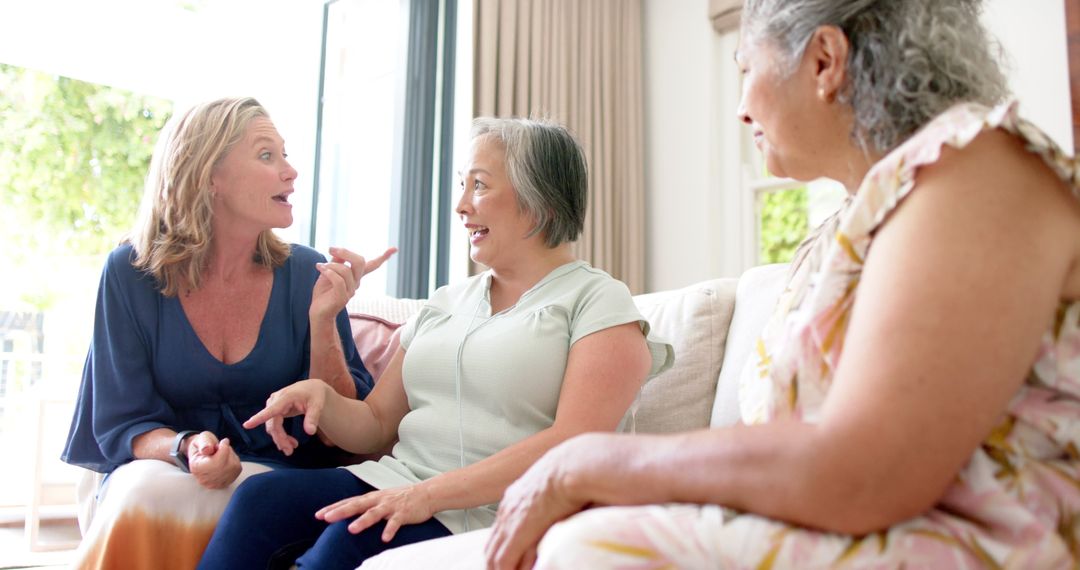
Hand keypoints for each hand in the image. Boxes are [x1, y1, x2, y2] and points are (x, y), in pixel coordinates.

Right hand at [187, 431, 241, 488]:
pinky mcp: (224, 484)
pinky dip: (235, 461)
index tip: (224, 441)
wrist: (204, 453)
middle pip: (227, 465)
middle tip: (222, 447)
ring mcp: (214, 484)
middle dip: (228, 452)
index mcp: (197, 468)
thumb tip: (207, 449)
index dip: (224, 447)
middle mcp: (205, 479)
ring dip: (232, 456)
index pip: (217, 461)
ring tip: (223, 453)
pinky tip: (226, 459)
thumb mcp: (202, 439)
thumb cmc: (204, 444)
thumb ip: (204, 443)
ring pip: (234, 467)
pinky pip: (237, 469)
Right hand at [244, 379, 328, 455]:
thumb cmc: (314, 395)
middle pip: (272, 423)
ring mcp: (273, 405)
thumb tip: (310, 432)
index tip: (247, 425)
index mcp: (285, 397)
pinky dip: (280, 435)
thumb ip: (313, 418)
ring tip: (291, 449)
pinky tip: (288, 443)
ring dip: (280, 439)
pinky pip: (274, 425)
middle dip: (280, 438)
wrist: (311, 388)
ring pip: (271, 427)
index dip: (259, 418)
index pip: (271, 410)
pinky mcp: (274, 410)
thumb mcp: (317, 405)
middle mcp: (275, 400)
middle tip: (289, 451)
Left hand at [309, 246, 396, 321]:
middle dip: (346, 252)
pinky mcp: (343, 298)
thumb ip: (336, 262)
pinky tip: (320, 269)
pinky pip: (338, 281)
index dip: (384, 257)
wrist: (318, 313)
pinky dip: (328, 272)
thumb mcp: (329, 272)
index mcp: (355, 277)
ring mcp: (351, 291)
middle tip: (331, 249)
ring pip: (345, 270)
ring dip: (330, 265)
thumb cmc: (323, 293)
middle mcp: (356, 283)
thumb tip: (340, 251)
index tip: (394, 249)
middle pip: (360, 262)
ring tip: (320, 267)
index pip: (372, 266)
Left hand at [316, 483, 435, 541]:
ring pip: (374, 513)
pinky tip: (384, 539)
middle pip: (357, 505)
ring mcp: (391, 506)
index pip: (349, 501)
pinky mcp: (403, 513)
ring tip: (351, 530)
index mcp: (372, 498)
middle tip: (325, 518)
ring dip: (363, 521)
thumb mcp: (381, 500)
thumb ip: (367, 506)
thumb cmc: (401, 498)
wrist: (426, 493)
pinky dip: (390, 530)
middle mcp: (379, 500)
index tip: (318, 515)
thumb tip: (349, 514)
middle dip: (341, 511)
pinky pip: (395, 523)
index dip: (334, 507)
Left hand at [485, 438, 594, 569]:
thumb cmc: (575, 473)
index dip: (503, 547)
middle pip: (492, 544)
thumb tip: (559, 522)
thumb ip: (551, 505)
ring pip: (493, 556)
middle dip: (496, 563)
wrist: (574, 466)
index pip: (500, 528)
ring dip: (500, 569)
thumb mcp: (557, 488)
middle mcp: (508, 508)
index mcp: (517, 495)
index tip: (511, 560)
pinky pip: (503, 562)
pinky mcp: (517, 532)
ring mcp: (510, 519)